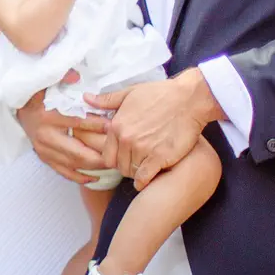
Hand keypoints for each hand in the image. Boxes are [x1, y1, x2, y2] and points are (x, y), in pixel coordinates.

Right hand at [16, 82, 109, 184]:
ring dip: (94, 166)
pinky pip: (64, 172)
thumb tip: (75, 76)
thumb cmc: (38, 95)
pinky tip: (95, 177)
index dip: (99, 125)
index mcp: (48, 116)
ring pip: (74, 164)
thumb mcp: (47, 82)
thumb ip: (62, 77)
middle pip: (79, 151)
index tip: (115, 126)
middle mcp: (45, 136)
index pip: (79, 123)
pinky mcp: (43, 157)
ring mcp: (44, 149)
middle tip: (118, 152)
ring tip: (112, 164)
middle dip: (101, 154)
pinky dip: (80, 176)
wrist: (18, 108)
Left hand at [88, 71, 220, 189]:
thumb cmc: (160, 94)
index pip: (106, 155)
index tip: (124, 156)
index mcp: (117, 126)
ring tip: (144, 166)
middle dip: (125, 166)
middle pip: (118, 166)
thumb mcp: (130, 93)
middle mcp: (127, 139)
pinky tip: (148, 178)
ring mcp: (143, 149)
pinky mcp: (160, 157)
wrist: (188, 100)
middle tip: (136, 163)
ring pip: (131, 172)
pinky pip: (145, 177)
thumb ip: (107, 100)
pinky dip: (144, 181)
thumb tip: (86, 98)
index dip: (115, 158)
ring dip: (136, 172)